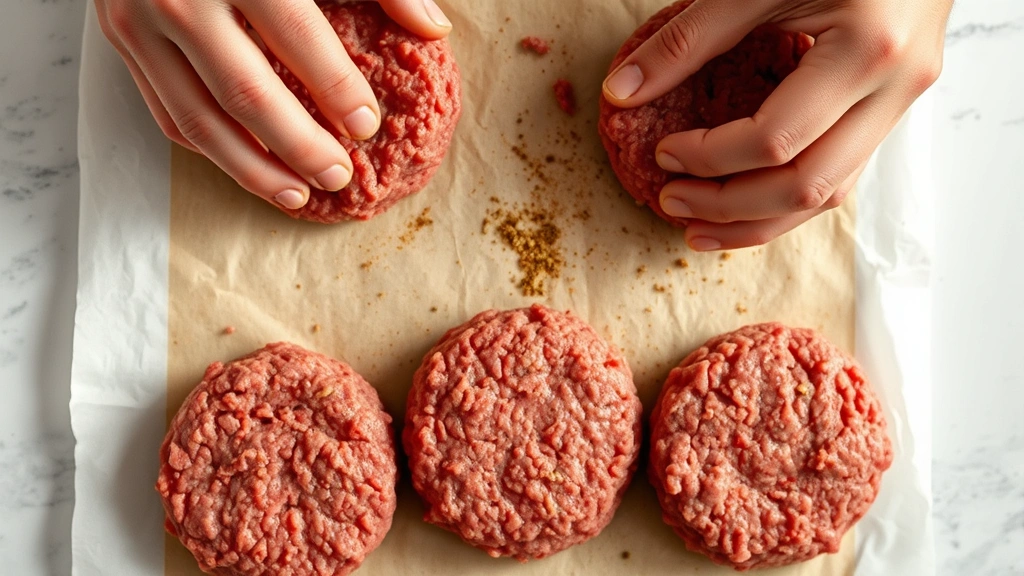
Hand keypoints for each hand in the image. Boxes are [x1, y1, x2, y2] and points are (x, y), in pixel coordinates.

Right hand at [96, 0, 451, 208]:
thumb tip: (434, 28)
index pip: (296, 36)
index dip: (336, 89)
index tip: (366, 126)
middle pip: (246, 94)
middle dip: (299, 146)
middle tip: (338, 176)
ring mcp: (137, 20)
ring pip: (199, 119)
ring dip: (252, 169)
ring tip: (297, 195)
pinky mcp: (119, 40)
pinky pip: (166, 112)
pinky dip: (210, 148)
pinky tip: (250, 167)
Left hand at [602, 0, 951, 250]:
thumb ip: (687, 40)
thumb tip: (621, 91)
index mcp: (866, 51)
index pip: (775, 139)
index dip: (709, 157)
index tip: (663, 154)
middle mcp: (895, 87)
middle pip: (809, 187)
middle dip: (730, 209)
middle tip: (672, 204)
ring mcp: (902, 102)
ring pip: (831, 195)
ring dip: (760, 221)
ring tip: (699, 228)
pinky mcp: (891, 107)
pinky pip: (839, 172)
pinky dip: (786, 197)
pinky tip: (743, 205)